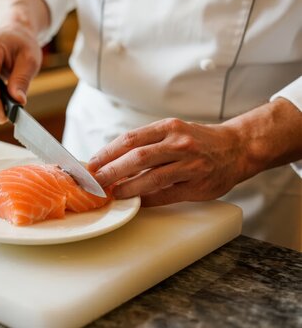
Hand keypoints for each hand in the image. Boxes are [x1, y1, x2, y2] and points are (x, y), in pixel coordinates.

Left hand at [88, 118, 247, 206]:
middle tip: (96, 182)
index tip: (92, 163)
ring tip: (113, 193)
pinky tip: (136, 202)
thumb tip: (112, 160)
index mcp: (168, 127)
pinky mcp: (198, 185)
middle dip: (111, 171)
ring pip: (152, 178)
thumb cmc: (198, 140)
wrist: (237, 148)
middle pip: (137, 157)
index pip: (130, 139)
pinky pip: (167, 195)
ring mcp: (190, 165)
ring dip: (128, 188)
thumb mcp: (172, 132)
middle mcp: (179, 144)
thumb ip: (147, 143)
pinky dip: (148, 199)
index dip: (107, 152)